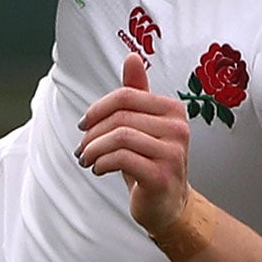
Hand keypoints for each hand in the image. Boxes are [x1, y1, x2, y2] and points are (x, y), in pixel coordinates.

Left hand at [77, 52, 195, 239]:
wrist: (168, 204)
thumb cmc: (151, 162)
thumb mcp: (143, 125)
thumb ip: (137, 93)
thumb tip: (132, 57)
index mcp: (173, 110)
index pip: (126, 96)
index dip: (97, 109)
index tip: (84, 124)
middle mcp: (179, 128)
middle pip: (120, 117)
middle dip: (92, 133)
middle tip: (82, 148)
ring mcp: (173, 152)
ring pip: (119, 137)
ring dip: (93, 149)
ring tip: (87, 159)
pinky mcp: (162, 175)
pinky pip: (122, 159)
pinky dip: (102, 163)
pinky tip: (99, 169)